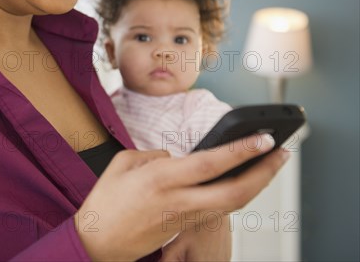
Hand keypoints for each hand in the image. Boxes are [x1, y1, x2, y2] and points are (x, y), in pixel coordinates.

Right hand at [74, 134, 287, 260]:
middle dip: (264, 173)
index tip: (263, 139)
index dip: (240, 151)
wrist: (99, 243)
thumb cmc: (106, 202)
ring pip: (232, 204)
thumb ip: (153, 155)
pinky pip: (219, 210)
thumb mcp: (122, 164)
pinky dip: (238, 194)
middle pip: (234, 192)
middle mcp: (178, 200)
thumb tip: (176, 157)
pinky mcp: (186, 227)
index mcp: (160, 179)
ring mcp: (185, 217)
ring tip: (272, 165)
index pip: (209, 164)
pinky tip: (245, 182)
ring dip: (257, 184)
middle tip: (282, 153)